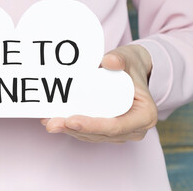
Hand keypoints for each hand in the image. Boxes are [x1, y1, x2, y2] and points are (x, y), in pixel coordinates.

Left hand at [41, 45, 157, 142]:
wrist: (132, 69)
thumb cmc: (131, 64)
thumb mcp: (127, 57)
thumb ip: (120, 58)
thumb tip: (109, 61)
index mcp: (144, 115)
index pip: (115, 126)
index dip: (92, 126)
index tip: (71, 120)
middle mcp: (134, 129)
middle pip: (100, 134)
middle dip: (73, 130)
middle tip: (51, 123)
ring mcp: (121, 132)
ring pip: (91, 136)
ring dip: (68, 130)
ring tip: (48, 121)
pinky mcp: (108, 130)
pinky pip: (89, 132)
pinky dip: (71, 127)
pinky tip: (53, 120)